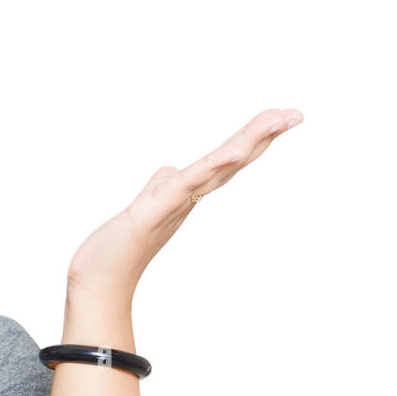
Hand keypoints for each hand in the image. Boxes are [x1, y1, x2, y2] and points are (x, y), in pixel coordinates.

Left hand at [66, 107, 303, 305]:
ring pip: (217, 168)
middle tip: (297, 115)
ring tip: (276, 122)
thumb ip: (161, 186)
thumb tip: (169, 171)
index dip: (255, 138)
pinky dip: (210, 168)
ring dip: (247, 144)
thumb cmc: (121, 248)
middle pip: (232, 160)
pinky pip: (185, 184)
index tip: (285, 117)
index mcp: (188, 192)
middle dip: (264, 135)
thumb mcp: (144, 206)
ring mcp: (174, 204)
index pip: (228, 159)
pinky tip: (232, 153)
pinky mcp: (152, 211)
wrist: (100, 280)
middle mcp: (188, 198)